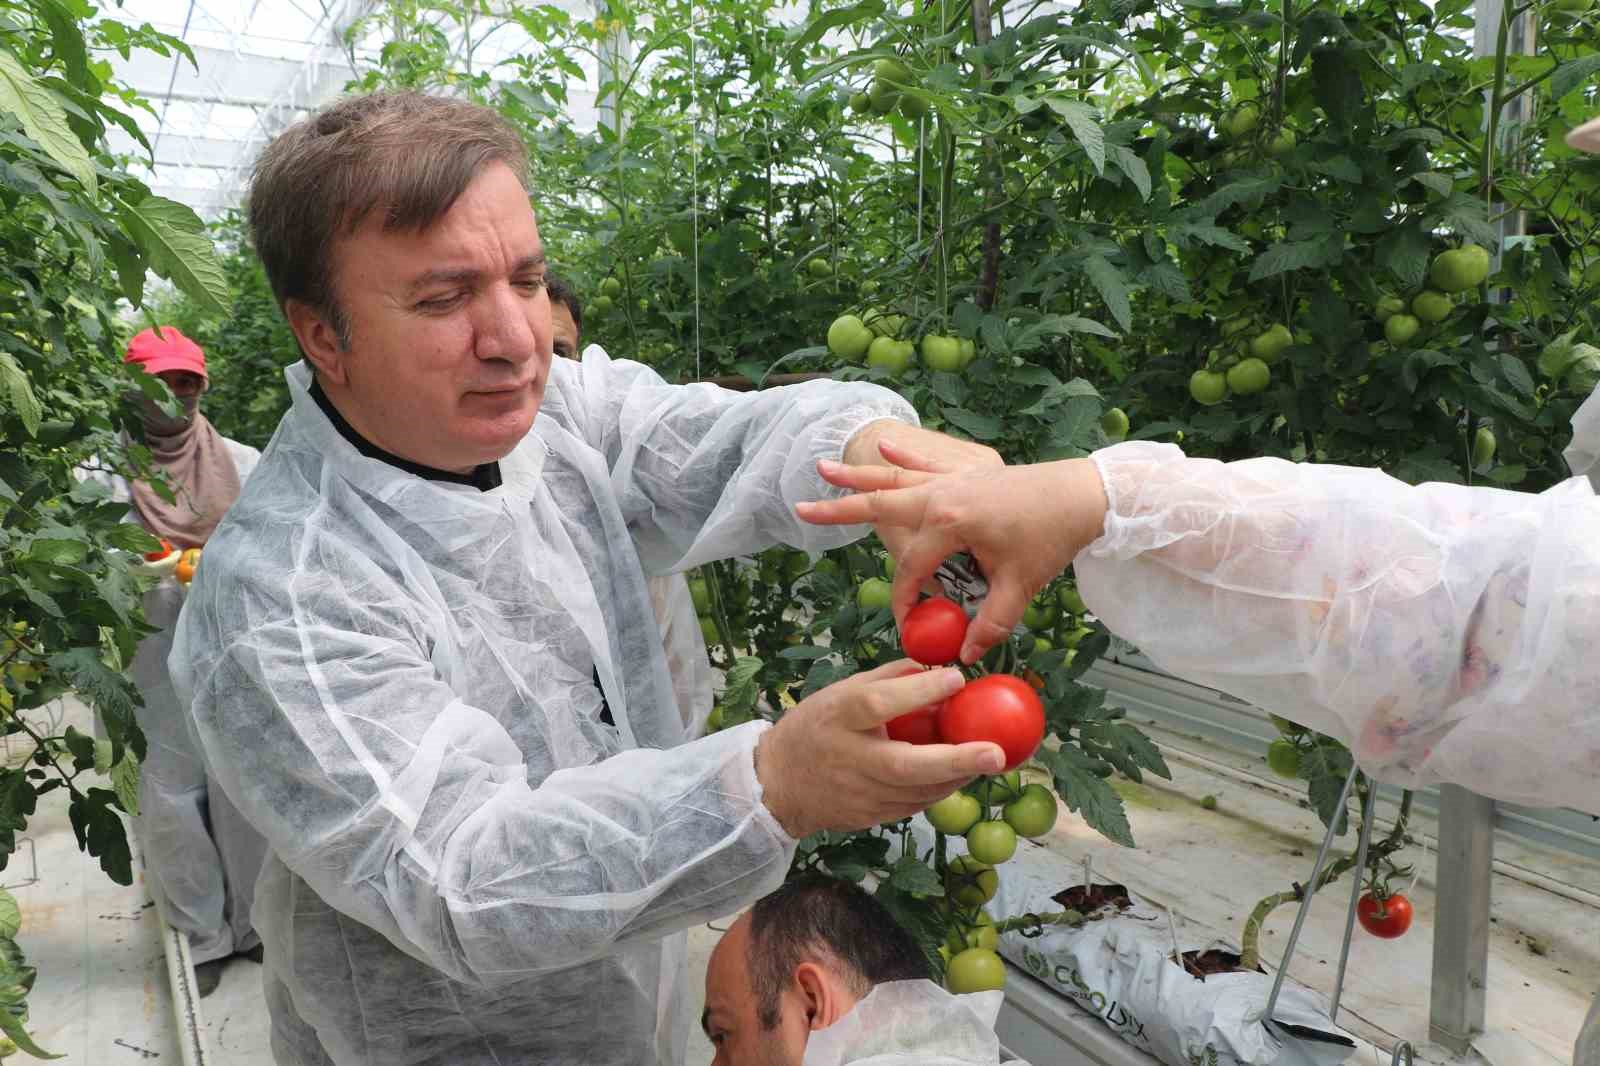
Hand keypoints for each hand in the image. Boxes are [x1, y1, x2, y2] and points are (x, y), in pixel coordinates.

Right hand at [755, 660, 1005, 837]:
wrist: (778, 783)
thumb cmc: (814, 727)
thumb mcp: (839, 693)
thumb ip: (886, 679)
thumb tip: (933, 666)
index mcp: (838, 717)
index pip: (879, 703)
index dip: (918, 692)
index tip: (957, 678)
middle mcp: (849, 758)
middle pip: (905, 764)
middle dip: (955, 760)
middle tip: (996, 753)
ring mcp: (859, 794)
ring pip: (918, 791)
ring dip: (958, 776)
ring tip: (988, 759)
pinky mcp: (868, 817)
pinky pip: (914, 805)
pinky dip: (940, 790)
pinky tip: (958, 775)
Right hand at [795, 441, 1109, 661]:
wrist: (1082, 492)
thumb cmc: (1051, 537)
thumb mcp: (1019, 586)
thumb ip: (991, 622)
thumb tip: (967, 653)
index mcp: (950, 522)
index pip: (912, 568)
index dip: (905, 599)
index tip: (908, 624)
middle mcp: (942, 495)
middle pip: (880, 504)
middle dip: (840, 510)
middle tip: (801, 510)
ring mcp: (953, 478)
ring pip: (896, 478)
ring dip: (861, 474)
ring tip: (823, 467)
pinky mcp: (968, 471)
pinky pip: (928, 461)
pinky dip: (906, 455)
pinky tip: (887, 446)